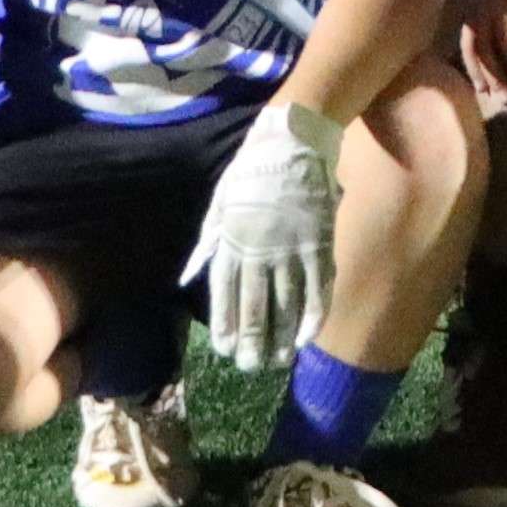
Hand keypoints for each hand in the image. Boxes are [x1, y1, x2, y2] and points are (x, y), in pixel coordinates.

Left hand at [182, 97, 342, 369]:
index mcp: (231, 240)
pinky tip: (308, 336)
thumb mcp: (218, 203)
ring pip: (287, 303)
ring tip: (279, 361)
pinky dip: (314, 314)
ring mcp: (291, 248)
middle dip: (252, 342)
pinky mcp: (319, 242)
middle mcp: (259, 249)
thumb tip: (187, 278)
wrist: (293, 140)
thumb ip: (207, 244)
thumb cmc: (251, 170)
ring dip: (282, 336)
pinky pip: (317, 286)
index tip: (225, 350)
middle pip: (255, 306)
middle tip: (251, 366)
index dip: (225, 325)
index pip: (224, 294)